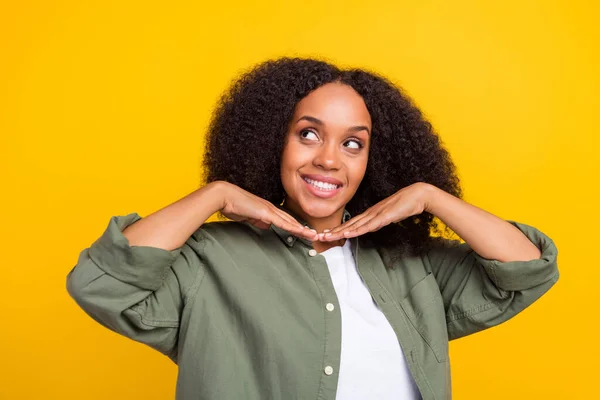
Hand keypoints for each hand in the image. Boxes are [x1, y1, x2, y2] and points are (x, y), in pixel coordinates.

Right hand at [215, 181, 318, 240]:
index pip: (284, 219)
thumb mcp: (248, 216)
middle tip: (314, 235)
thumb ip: (258, 221)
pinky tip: (301, 232)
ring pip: (290, 221)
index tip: (303, 232)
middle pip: (291, 220)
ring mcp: (269, 210)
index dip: (295, 226)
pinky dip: (293, 228)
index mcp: (267, 209)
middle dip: (303, 228)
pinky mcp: (266, 212)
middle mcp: (271, 208)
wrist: (225, 196)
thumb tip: (266, 226)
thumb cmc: (233, 205)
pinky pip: (282, 222)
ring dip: (302, 229)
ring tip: (313, 236)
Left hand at [318, 182, 432, 240]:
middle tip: (319, 237)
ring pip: (354, 225)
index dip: (338, 229)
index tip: (327, 234)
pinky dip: (356, 230)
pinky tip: (347, 234)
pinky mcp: (383, 217)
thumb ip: (380, 221)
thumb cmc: (405, 205)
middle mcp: (370, 213)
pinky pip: (367, 226)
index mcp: (371, 213)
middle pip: (349, 224)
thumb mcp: (389, 216)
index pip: (351, 223)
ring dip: (340, 232)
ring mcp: (376, 214)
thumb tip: (373, 227)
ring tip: (327, 237)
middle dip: (334, 231)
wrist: (418, 195)